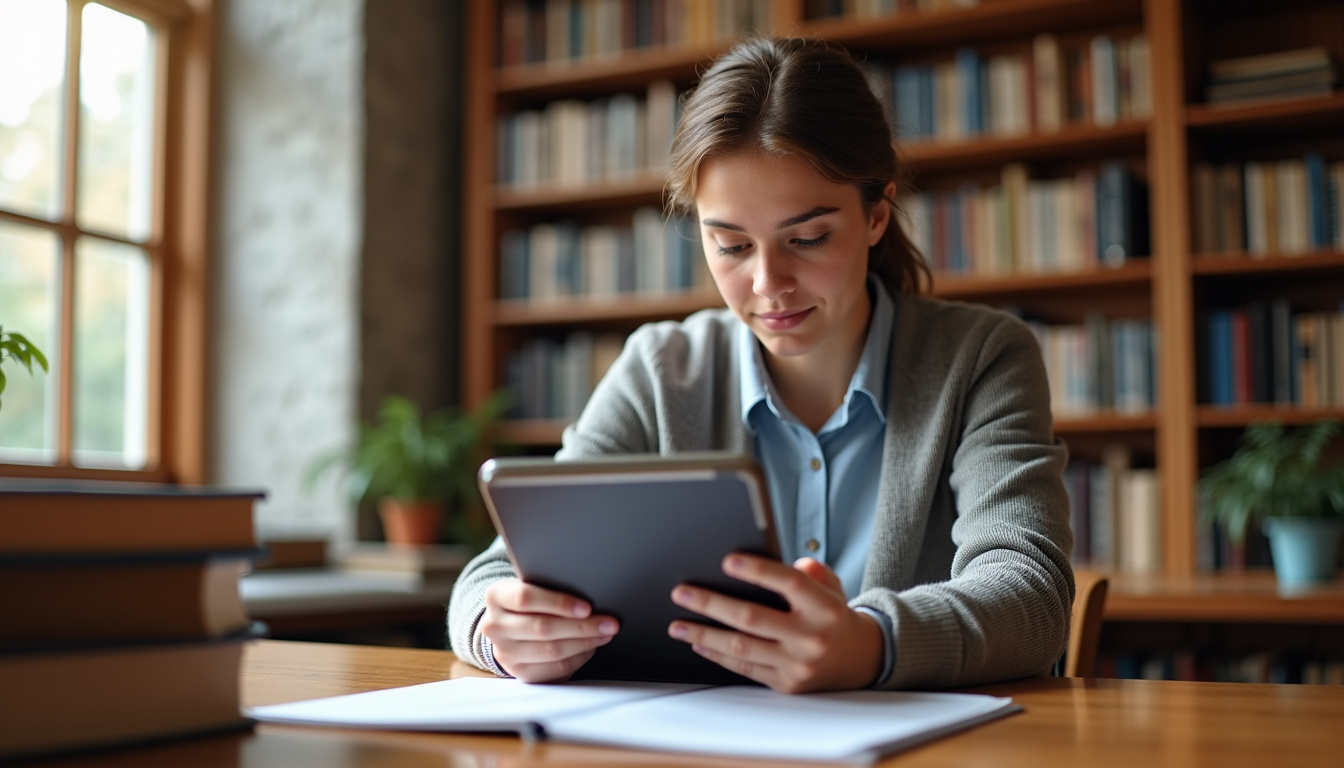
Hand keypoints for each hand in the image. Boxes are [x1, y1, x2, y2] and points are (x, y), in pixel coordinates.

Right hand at [480, 578, 618, 682]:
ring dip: (585, 643)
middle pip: (542, 628)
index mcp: (495, 596)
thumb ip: (549, 586)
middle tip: (609, 622)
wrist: (507, 626)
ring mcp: (505, 652)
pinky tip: (591, 647)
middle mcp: (494, 626)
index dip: (558, 603)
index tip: (587, 607)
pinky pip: (555, 669)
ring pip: (551, 651)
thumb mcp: (530, 585)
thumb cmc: (529, 600)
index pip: (526, 598)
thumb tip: (590, 592)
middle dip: (581, 626)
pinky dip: (578, 658)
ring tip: (605, 633)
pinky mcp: (519, 672)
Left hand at [667, 554, 882, 693]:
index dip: (757, 570)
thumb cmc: (833, 616)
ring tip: (677, 625)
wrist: (859, 659)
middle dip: (711, 604)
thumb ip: (811, 571)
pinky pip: (744, 668)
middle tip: (682, 593)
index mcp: (824, 607)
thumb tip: (788, 562)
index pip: (788, 583)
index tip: (728, 561)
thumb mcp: (831, 586)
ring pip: (741, 647)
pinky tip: (699, 643)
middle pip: (752, 618)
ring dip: (704, 635)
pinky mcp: (786, 684)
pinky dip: (718, 655)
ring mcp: (797, 664)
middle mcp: (811, 637)